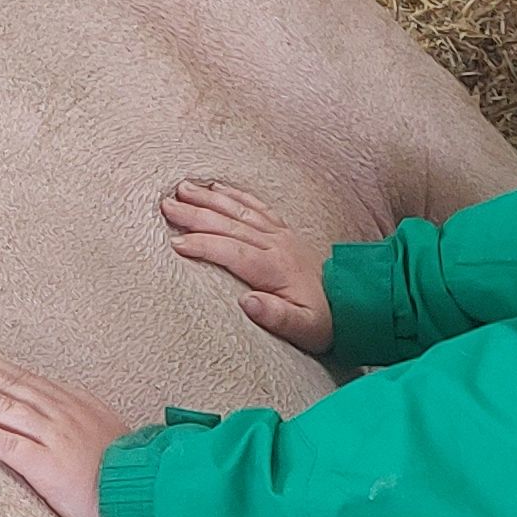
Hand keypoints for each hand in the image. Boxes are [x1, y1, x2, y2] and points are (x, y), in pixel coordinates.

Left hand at [0, 353, 123, 516]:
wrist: (153, 494)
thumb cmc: (133, 471)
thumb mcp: (108, 432)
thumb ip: (82, 418)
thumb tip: (65, 410)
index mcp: (74, 403)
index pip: (23, 377)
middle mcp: (60, 413)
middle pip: (5, 383)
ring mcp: (53, 436)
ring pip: (1, 405)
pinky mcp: (48, 465)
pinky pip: (8, 444)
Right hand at [160, 175, 332, 352]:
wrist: (350, 305)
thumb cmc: (321, 322)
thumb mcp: (302, 329)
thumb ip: (276, 316)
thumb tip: (248, 302)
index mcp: (274, 267)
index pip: (231, 251)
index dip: (203, 245)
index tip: (175, 243)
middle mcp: (276, 244)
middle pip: (229, 224)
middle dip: (196, 214)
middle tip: (166, 206)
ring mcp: (279, 234)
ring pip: (238, 210)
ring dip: (209, 198)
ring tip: (181, 188)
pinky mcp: (283, 231)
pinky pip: (255, 206)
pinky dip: (234, 194)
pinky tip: (216, 187)